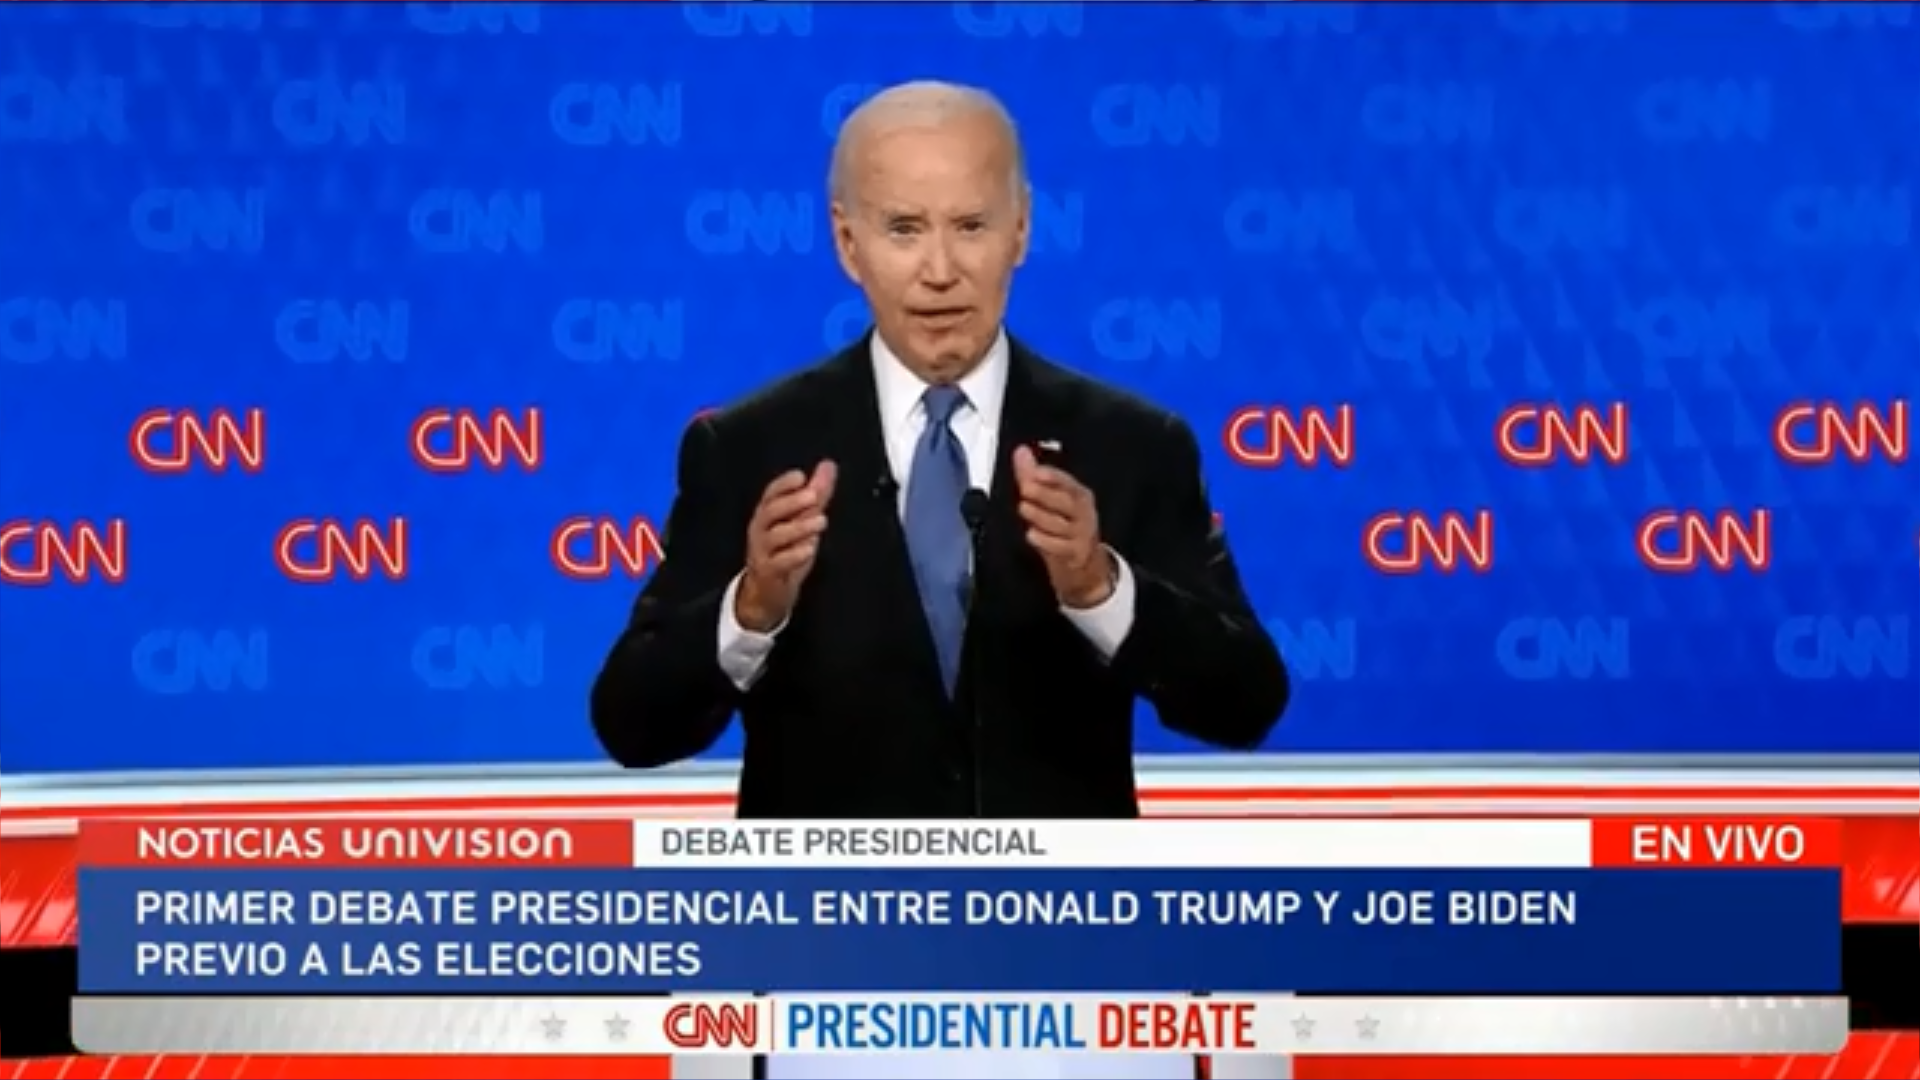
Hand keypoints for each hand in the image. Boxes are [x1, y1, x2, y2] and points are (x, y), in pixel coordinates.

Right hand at [735, 461, 836, 631]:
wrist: (767, 593)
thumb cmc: (785, 551)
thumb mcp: (802, 521)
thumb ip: (816, 494)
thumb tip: (828, 465)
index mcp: (767, 514)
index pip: (771, 494)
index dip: (784, 484)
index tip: (801, 476)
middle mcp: (760, 530)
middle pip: (770, 511)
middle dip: (791, 502)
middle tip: (813, 496)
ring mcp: (762, 551)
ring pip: (775, 536)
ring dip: (799, 527)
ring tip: (821, 521)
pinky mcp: (768, 572)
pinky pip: (779, 562)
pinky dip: (794, 554)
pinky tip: (809, 548)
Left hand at [1012, 445, 1113, 608]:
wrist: (1083, 564)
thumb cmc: (1065, 525)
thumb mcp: (1050, 500)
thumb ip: (1032, 476)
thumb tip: (1020, 452)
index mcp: (1079, 495)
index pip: (1067, 482)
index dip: (1053, 476)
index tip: (1037, 472)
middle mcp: (1083, 513)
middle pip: (1065, 502)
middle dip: (1045, 494)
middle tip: (1025, 488)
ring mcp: (1081, 534)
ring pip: (1060, 525)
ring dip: (1040, 516)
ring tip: (1024, 508)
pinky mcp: (1075, 554)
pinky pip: (1060, 547)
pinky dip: (1045, 541)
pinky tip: (1031, 535)